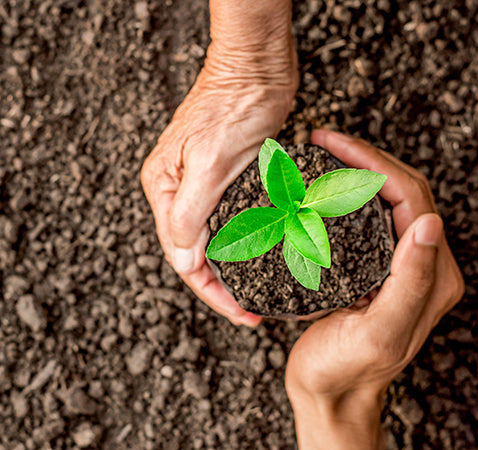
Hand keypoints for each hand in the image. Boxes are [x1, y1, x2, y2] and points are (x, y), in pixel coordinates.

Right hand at [141, 1, 296, 325]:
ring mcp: (203, 186)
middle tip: (253, 313)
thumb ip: (190, 214)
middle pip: (198, 255)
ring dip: (235, 270)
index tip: (243, 314)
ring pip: (216, 242)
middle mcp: (179, 192)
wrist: (257, 67)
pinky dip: (246, 244)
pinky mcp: (228, 179)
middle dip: (223, 288)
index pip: (184, 257)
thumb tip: (183, 261)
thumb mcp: (209, 162)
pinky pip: (233, 223)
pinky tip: (263, 258)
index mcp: (165, 190)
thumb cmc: (233, 106)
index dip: (213, 292)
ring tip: (260, 295)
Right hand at [285, 130, 463, 448]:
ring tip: (324, 154)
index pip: (411, 197)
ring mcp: (401, 263)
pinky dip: (348, 193)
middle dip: (365, 158)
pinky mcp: (379, 266)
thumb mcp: (380, 332)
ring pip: (387, 198)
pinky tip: (324, 186)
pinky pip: (370, 216)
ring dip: (358, 170)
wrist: (329, 393)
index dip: (373, 163)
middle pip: (403, 190)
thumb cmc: (347, 369)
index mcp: (433, 275)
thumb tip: (431, 222)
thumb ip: (410, 281)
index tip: (332, 144)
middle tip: (324, 140)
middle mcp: (424, 264)